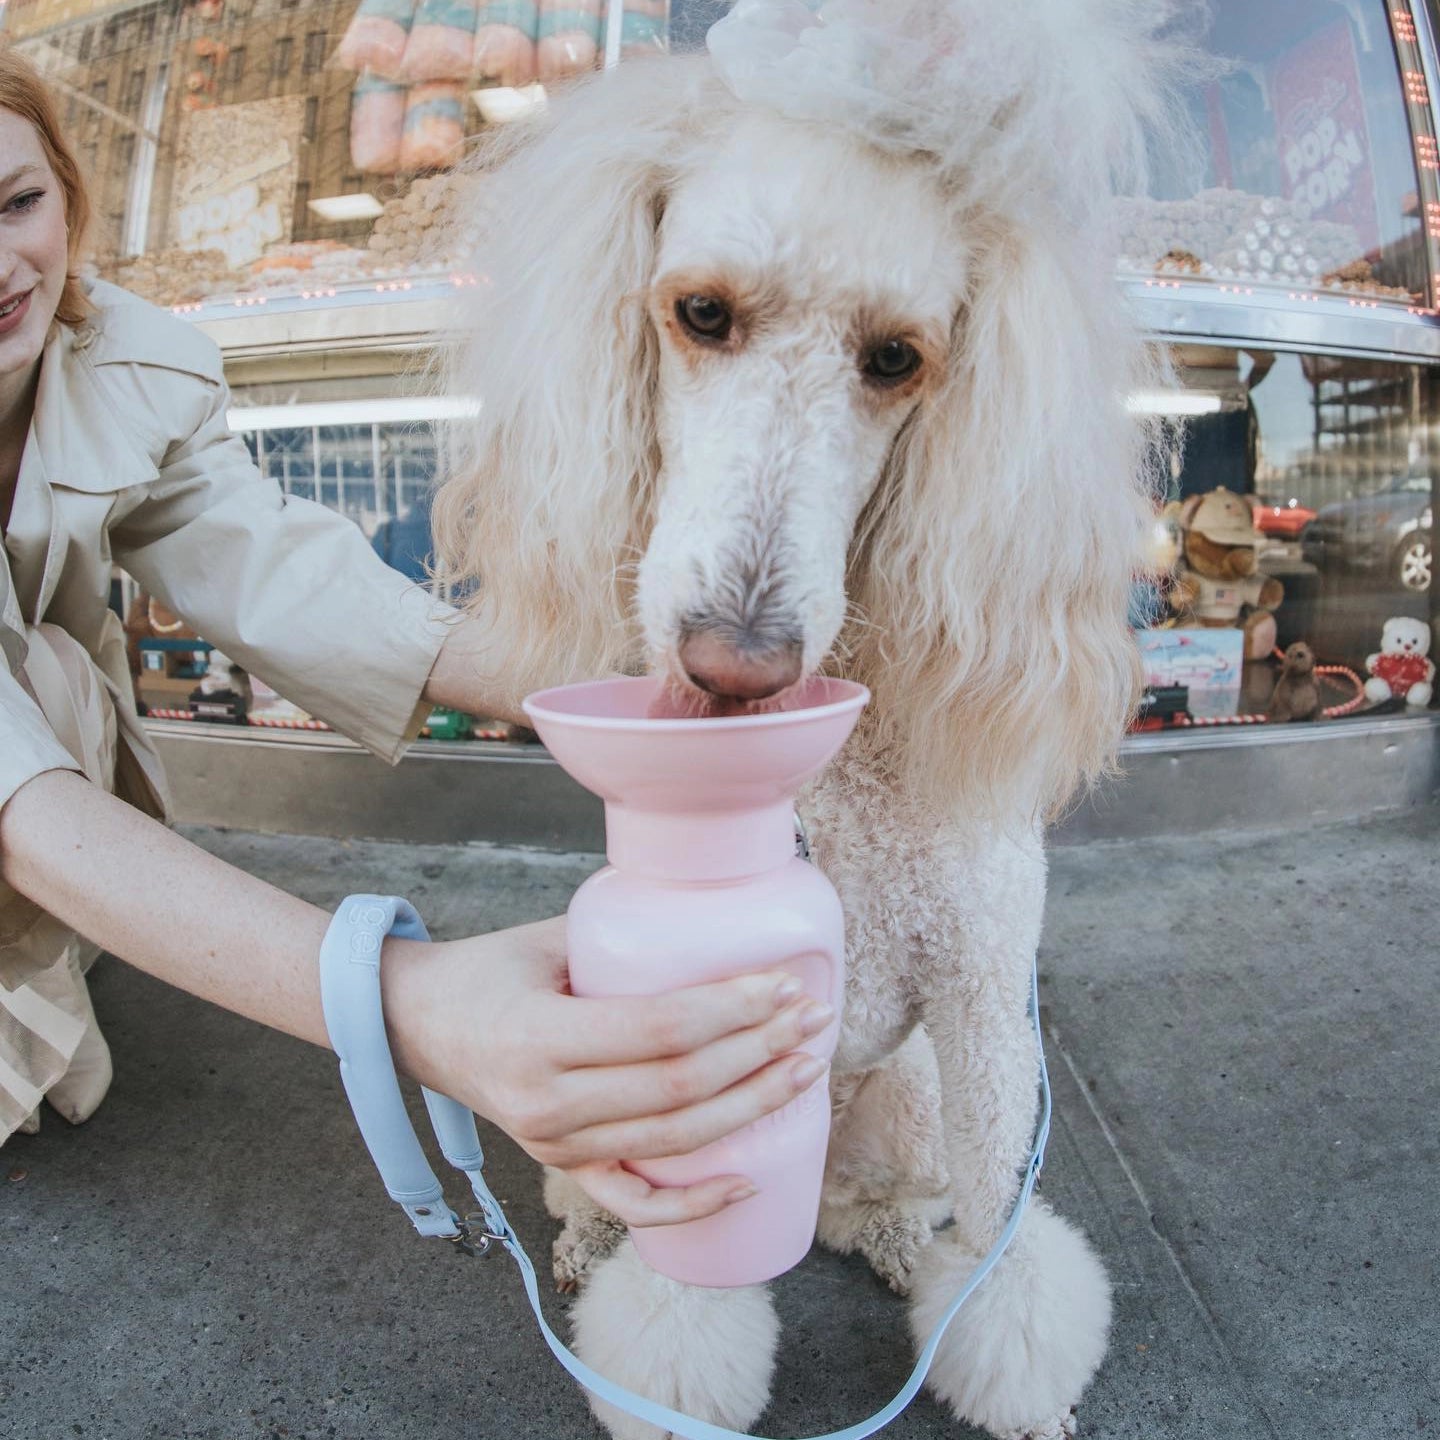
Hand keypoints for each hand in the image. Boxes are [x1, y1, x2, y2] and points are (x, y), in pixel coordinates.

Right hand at [381, 917, 833, 1226]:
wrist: (413, 1025)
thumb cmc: (486, 969)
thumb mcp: (545, 939)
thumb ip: (622, 938)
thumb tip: (714, 915)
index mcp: (541, 1038)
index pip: (660, 1030)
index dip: (732, 1010)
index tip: (782, 983)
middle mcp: (550, 1104)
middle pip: (680, 1087)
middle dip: (760, 1053)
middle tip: (813, 1018)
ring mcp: (555, 1145)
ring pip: (673, 1140)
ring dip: (751, 1108)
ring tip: (805, 1070)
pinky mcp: (561, 1166)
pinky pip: (633, 1200)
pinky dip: (692, 1202)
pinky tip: (748, 1181)